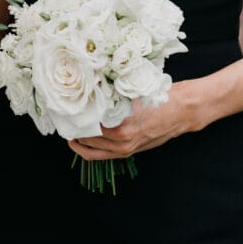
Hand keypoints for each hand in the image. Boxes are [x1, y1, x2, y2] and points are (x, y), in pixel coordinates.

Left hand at [67, 81, 198, 160]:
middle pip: (85, 137)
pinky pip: (101, 155)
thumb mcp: (133, 91)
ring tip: (68, 128)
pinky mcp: (128, 151)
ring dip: (78, 139)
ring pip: (91, 150)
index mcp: (121, 124)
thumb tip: (90, 88)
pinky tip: (80, 140)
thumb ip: (111, 94)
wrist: (181, 111)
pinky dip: (89, 148)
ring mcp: (124, 148)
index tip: (63, 106)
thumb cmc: (159, 97)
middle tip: (61, 116)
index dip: (73, 114)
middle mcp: (121, 140)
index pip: (87, 122)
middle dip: (72, 127)